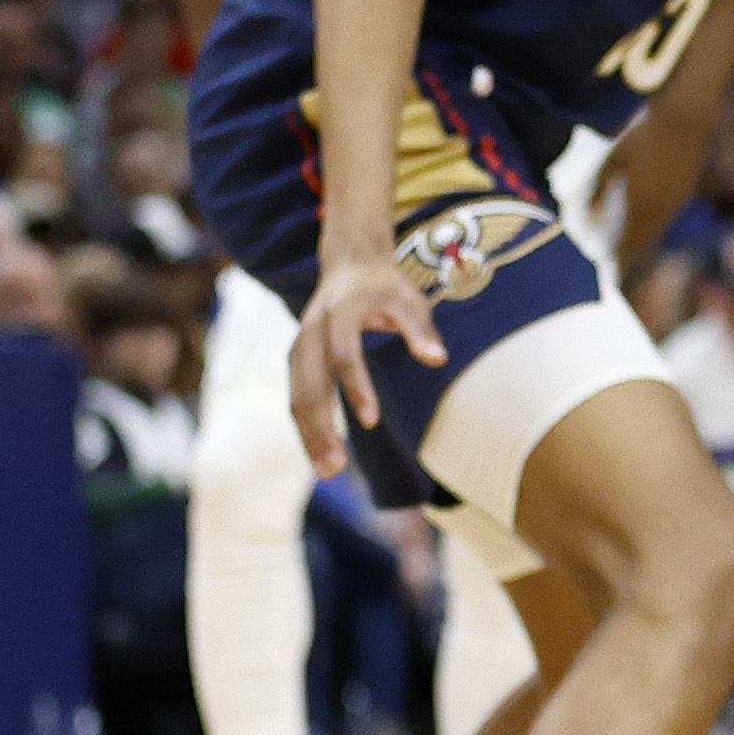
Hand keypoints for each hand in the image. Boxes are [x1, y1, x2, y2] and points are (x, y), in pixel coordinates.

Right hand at [287, 257, 441, 480]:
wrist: (349, 263)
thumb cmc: (385, 285)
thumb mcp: (409, 298)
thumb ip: (420, 328)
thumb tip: (437, 358)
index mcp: (339, 313)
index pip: (343, 355)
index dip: (356, 387)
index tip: (371, 421)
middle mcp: (311, 330)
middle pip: (309, 383)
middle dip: (321, 425)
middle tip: (337, 466)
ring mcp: (299, 345)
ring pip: (296, 394)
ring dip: (308, 434)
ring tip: (327, 471)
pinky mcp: (297, 358)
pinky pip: (296, 396)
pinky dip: (305, 425)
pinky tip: (319, 454)